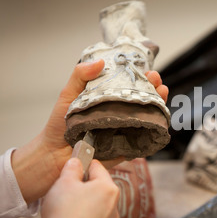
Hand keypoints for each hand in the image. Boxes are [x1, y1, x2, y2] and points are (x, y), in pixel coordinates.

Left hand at [12, 59, 168, 203]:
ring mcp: (126, 130)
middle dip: (155, 88)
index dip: (142, 77)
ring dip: (160, 104)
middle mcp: (120, 114)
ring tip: (161, 94)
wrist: (54, 155)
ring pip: (150, 116)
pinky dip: (156, 129)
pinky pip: (146, 138)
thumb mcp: (68, 95)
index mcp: (108, 100)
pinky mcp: (128, 147)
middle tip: (156, 81)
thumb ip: (80, 76)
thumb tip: (99, 62)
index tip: (147, 71)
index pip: (130, 86)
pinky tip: (159, 119)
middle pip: (145, 99)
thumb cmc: (59, 126)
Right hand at [15, 158, 119, 217]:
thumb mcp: (64, 182)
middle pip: (97, 188)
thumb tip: (76, 162)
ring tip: (63, 209)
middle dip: (82, 187)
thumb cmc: (64, 213)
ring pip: (95, 206)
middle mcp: (114, 205)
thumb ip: (72, 168)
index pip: (98, 168)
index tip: (77, 163)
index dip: (85, 163)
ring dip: (81, 205)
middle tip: (66, 189)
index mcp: (108, 188)